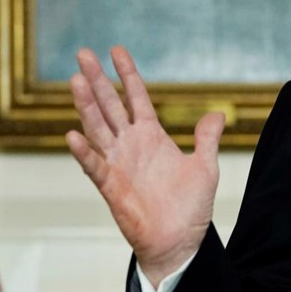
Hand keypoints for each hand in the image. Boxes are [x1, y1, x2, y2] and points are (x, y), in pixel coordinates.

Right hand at [66, 46, 223, 286]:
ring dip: (86, 106)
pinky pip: (95, 166)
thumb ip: (206, 139)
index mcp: (151, 135)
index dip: (127, 73)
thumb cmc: (190, 207)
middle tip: (82, 54)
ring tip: (75, 81)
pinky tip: (73, 135)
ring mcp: (118, 163)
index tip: (116, 49)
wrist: (180, 241)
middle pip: (110, 105)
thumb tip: (217, 113)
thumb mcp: (205, 167)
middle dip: (97, 80)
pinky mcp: (111, 187)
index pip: (136, 97)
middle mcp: (131, 144)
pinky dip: (84, 152)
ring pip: (98, 128)